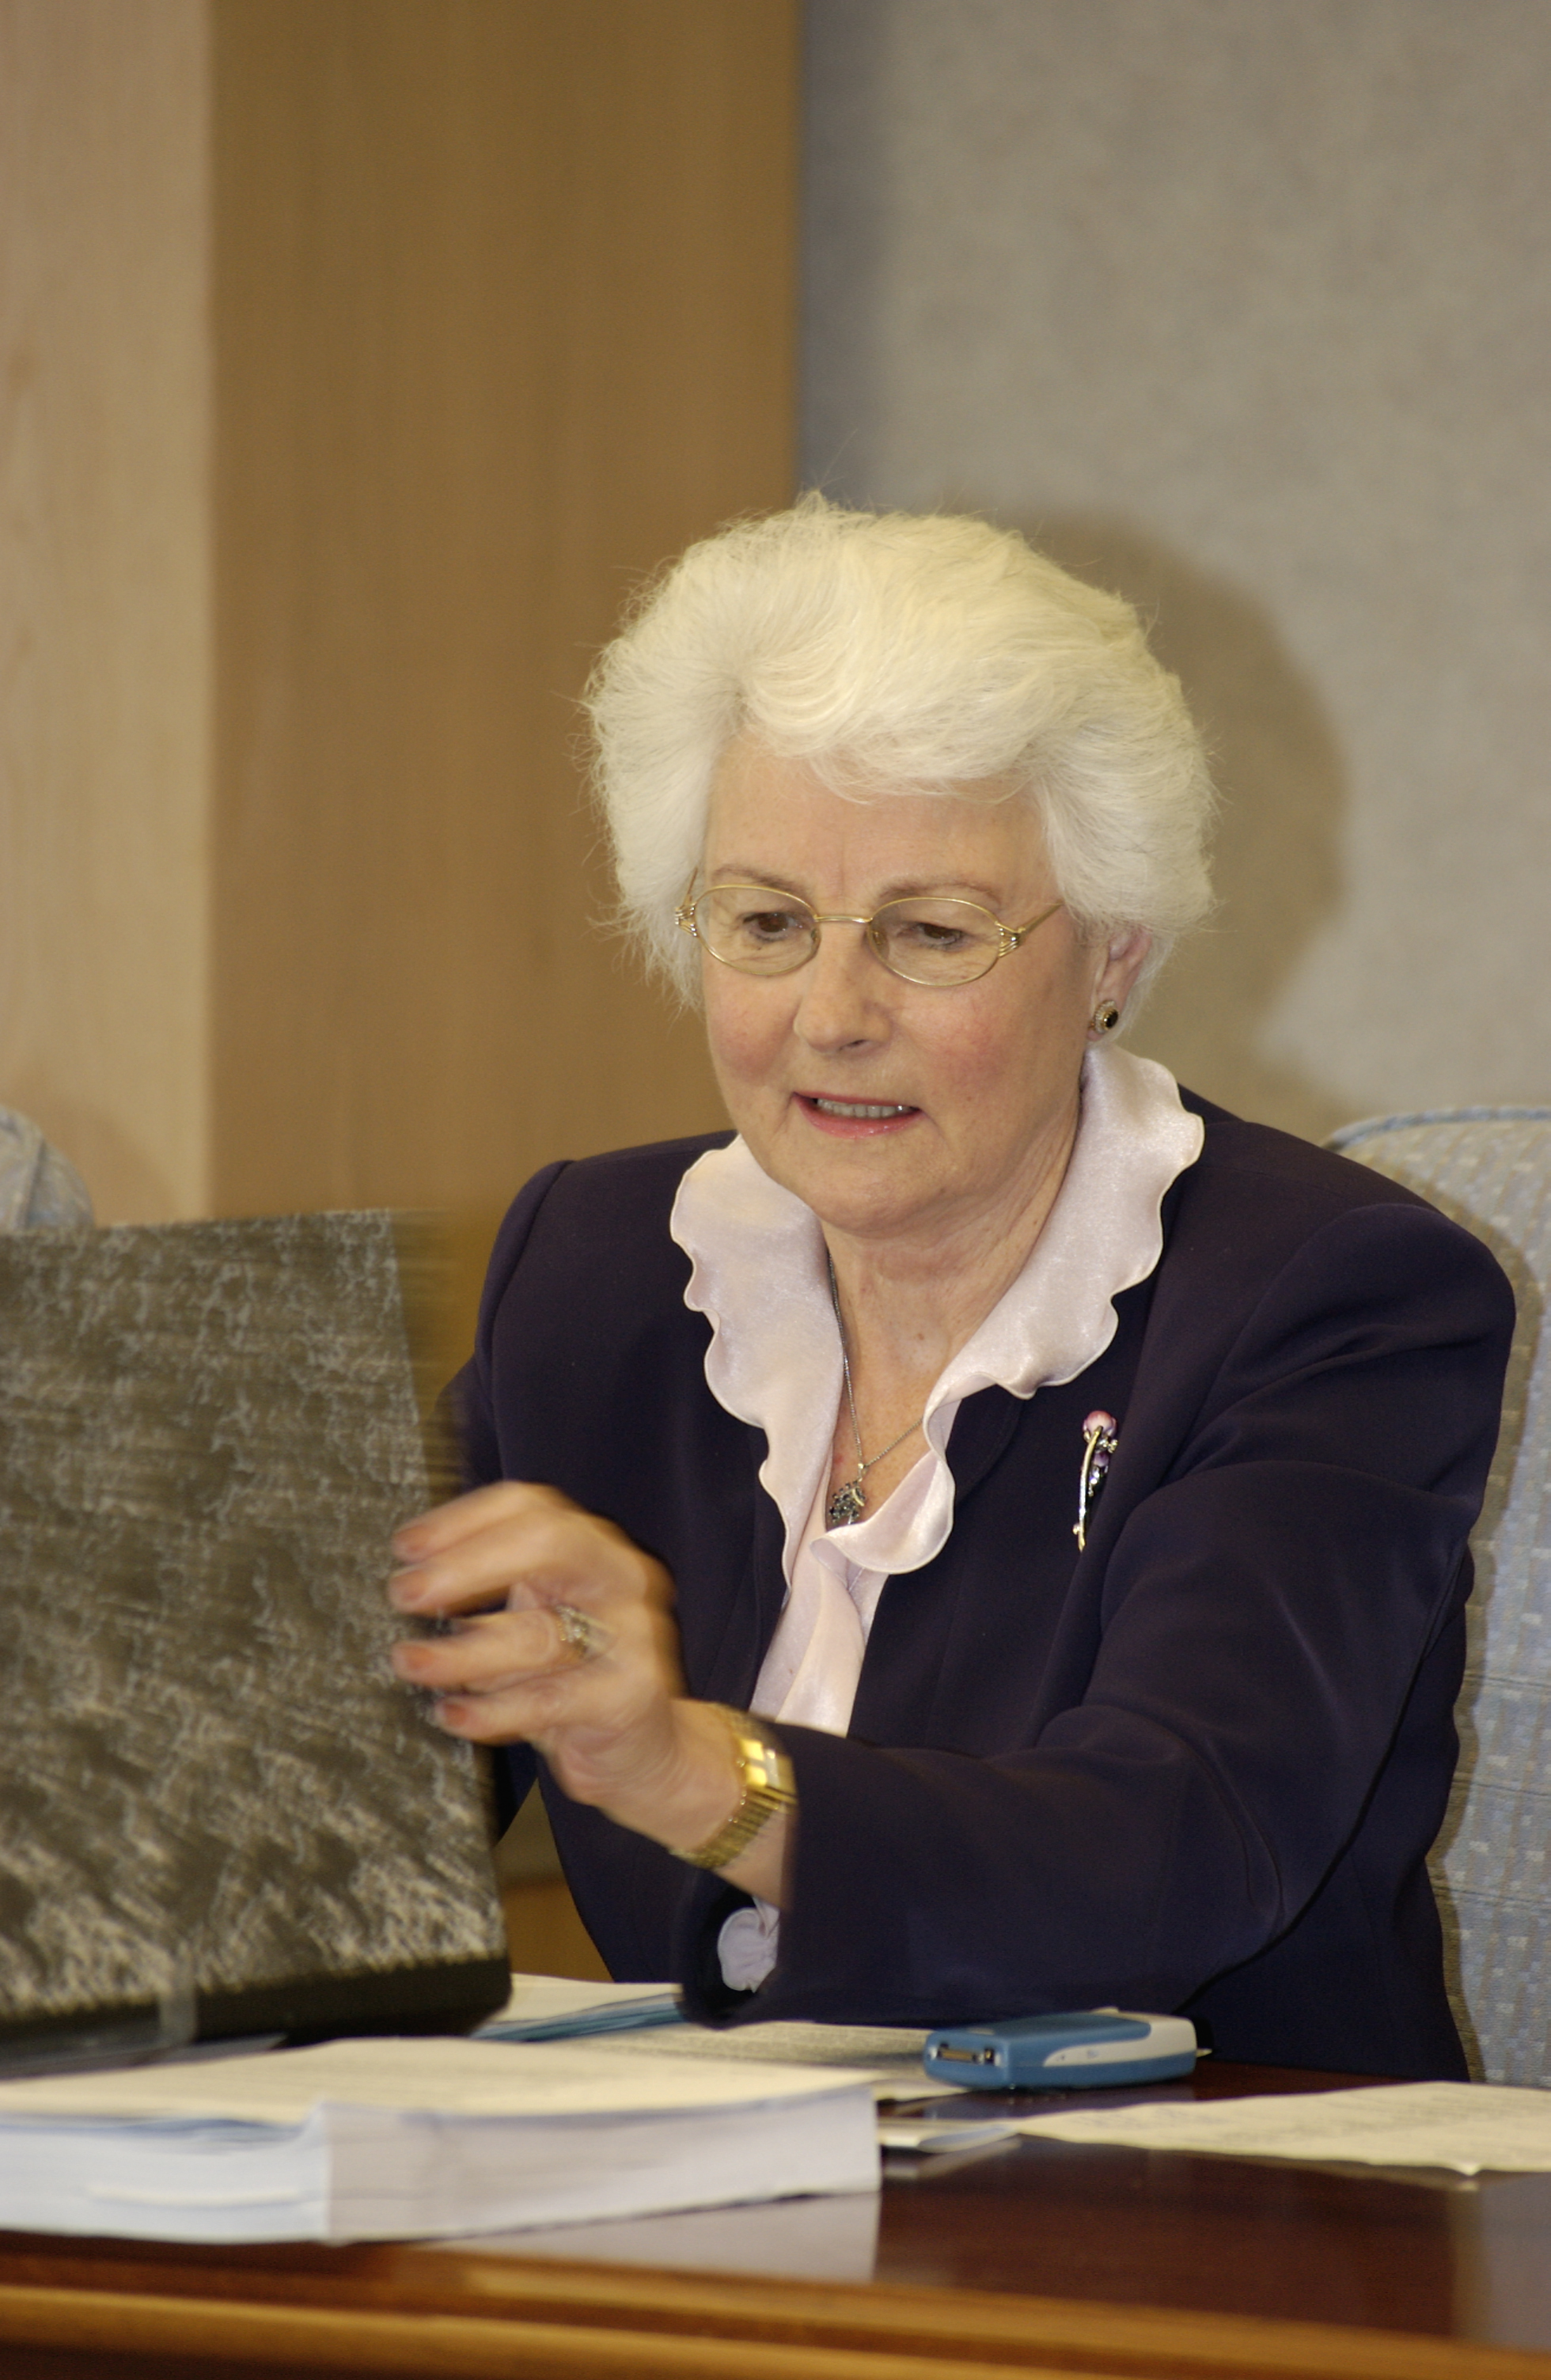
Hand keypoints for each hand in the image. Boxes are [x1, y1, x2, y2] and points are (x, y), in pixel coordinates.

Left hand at [387, 1483, 780, 1885]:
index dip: (464, 1520)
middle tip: (405, 1593)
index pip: (530, 1506)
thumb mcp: (528, 1623)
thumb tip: (406, 1577)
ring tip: (408, 1662)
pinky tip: (452, 1715)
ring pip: (540, 1633)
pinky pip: (549, 1699)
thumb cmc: (570, 1681)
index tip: (405, 1546)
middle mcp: (620, 1578)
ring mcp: (633, 1635)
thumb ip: (484, 1595)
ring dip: (461, 1651)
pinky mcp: (629, 1695)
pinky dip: (492, 1709)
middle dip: (467, 1564)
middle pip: (547, 1543)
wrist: (643, 1755)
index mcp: (591, 1548)